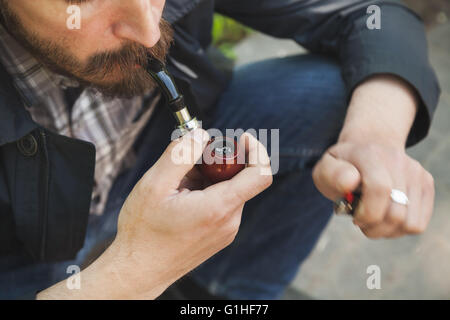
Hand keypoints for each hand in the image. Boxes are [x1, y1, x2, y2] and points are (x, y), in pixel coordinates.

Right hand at [109, 129, 272, 297]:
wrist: (139, 270)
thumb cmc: (143, 230)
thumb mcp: (155, 184)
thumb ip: (180, 154)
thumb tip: (201, 134)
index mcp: (219, 207)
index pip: (260, 174)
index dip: (256, 150)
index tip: (240, 138)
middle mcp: (229, 221)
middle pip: (238, 178)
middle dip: (216, 163)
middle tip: (188, 161)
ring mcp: (226, 230)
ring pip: (227, 190)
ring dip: (207, 178)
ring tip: (177, 187)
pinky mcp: (219, 235)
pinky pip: (221, 204)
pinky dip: (205, 193)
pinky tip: (180, 199)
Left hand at [312, 74, 434, 239]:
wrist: (366, 147)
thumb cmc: (342, 166)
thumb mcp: (325, 168)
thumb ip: (332, 175)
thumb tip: (350, 181)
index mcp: (370, 154)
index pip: (380, 190)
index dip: (366, 213)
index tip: (354, 216)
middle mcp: (398, 161)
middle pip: (396, 214)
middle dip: (373, 227)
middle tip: (360, 219)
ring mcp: (416, 172)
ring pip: (409, 224)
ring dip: (387, 230)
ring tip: (373, 217)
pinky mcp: (426, 184)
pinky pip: (418, 224)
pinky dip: (399, 229)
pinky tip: (385, 217)